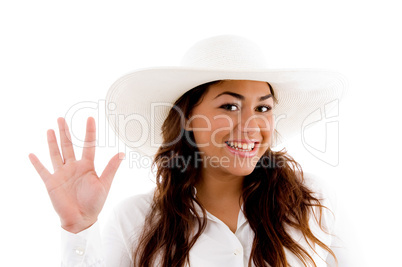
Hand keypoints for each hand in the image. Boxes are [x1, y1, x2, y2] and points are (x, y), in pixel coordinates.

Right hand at [28, 117, 123, 232]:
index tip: (90, 118)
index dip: (89, 132)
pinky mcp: (52, 183)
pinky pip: (42, 171)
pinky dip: (37, 163)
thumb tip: (122, 153)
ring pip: (56, 154)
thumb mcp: (104, 184)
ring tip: (51, 129)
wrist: (82, 219)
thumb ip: (111, 168)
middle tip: (61, 118)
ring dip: (52, 142)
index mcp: (87, 166)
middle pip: (68, 146)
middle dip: (65, 132)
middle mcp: (73, 167)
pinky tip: (32, 154)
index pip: (88, 145)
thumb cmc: (95, 202)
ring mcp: (62, 174)